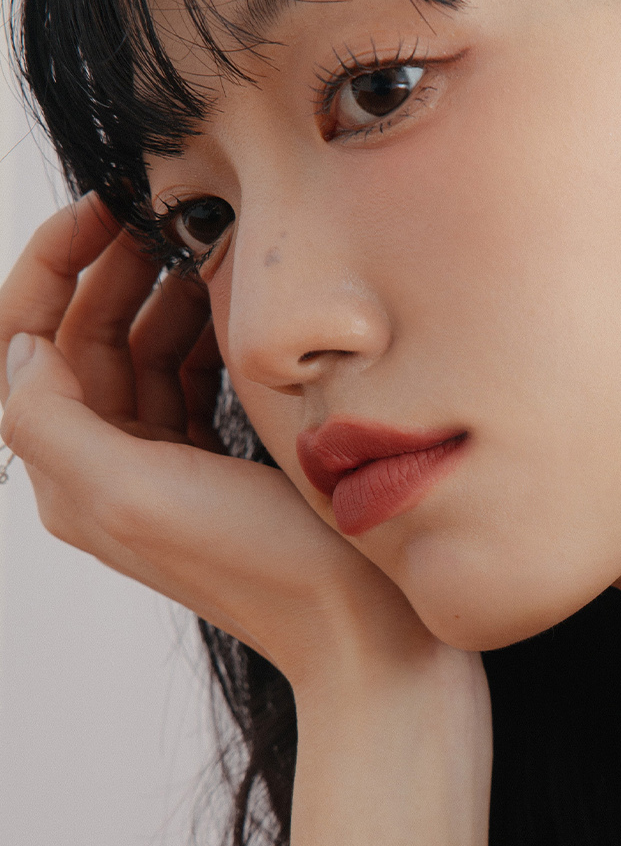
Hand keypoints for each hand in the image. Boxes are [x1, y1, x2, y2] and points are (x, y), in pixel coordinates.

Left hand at [0, 194, 435, 689]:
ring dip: (167, 295)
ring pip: (143, 353)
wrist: (362, 634)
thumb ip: (51, 419)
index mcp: (71, 474)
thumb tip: (20, 344)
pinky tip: (242, 306)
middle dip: (113, 270)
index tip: (102, 210)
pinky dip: (208, 334)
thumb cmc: (259, 568)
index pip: (24, 344)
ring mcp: (167, 468)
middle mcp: (108, 470)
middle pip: (84, 340)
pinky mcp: (222, 469)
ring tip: (213, 248)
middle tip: (165, 216)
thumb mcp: (129, 492)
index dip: (47, 266)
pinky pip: (194, 381)